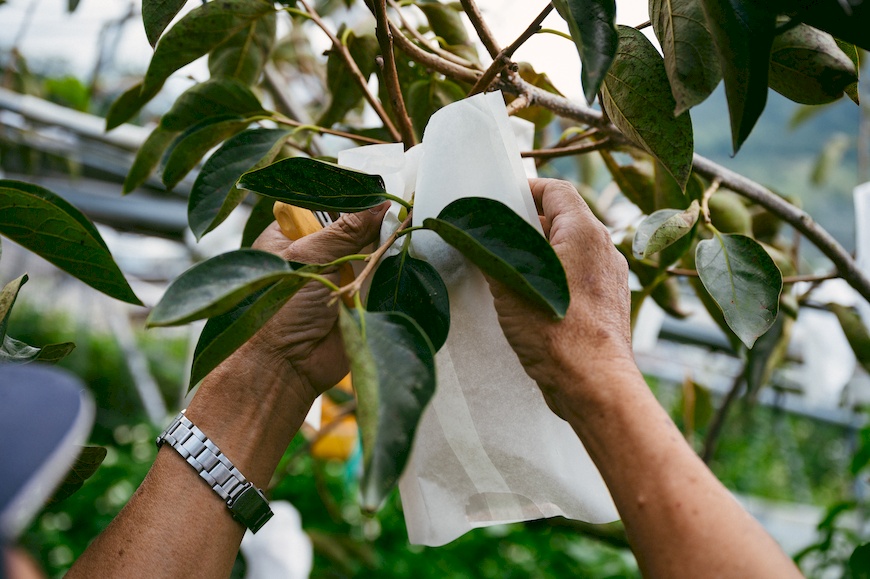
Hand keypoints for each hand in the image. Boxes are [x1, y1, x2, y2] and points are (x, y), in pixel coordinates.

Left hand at [243, 204, 388, 401]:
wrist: (288, 367)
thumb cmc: (280, 310)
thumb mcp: (310, 258)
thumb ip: (346, 229)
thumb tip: (379, 202)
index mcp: (291, 235)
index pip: (322, 202)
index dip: (347, 193)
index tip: (376, 183)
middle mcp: (315, 252)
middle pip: (350, 223)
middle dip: (372, 215)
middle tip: (398, 199)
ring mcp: (339, 274)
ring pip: (368, 247)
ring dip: (384, 239)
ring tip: (406, 220)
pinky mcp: (360, 296)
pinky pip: (380, 274)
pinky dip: (393, 263)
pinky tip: (407, 245)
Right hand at [488, 179, 633, 415]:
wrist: (594, 384)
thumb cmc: (556, 333)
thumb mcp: (509, 287)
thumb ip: (489, 254)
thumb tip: (469, 236)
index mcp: (585, 233)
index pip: (556, 191)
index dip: (527, 189)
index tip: (500, 199)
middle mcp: (604, 249)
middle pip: (564, 220)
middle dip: (528, 225)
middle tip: (495, 236)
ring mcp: (610, 278)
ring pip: (571, 250)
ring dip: (540, 253)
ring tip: (508, 269)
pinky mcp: (608, 304)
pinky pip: (578, 276)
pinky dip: (554, 276)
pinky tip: (530, 298)